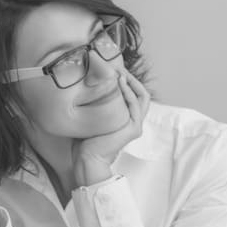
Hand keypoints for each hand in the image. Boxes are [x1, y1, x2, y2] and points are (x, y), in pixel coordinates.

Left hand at [73, 71, 150, 185]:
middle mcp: (134, 121)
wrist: (87, 159)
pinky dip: (129, 92)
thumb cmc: (85, 140)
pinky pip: (135, 106)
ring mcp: (135, 125)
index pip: (134, 95)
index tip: (115, 69)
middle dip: (132, 78)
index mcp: (126, 118)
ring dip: (131, 82)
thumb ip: (96, 102)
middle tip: (119, 67)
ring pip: (141, 97)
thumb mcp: (92, 116)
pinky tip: (119, 83)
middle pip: (142, 94)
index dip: (128, 81)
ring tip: (119, 71)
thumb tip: (87, 83)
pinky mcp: (133, 129)